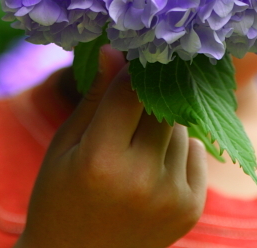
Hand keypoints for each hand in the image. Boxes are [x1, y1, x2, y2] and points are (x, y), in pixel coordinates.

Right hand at [16, 49, 207, 247]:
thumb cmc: (60, 195)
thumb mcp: (65, 144)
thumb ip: (96, 97)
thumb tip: (115, 49)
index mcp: (101, 161)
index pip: (130, 90)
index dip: (129, 67)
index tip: (127, 54)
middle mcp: (142, 180)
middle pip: (162, 105)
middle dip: (149, 94)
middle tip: (131, 98)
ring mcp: (171, 196)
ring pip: (181, 127)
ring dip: (163, 123)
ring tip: (133, 146)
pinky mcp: (191, 208)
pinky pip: (196, 151)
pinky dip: (178, 149)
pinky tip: (150, 167)